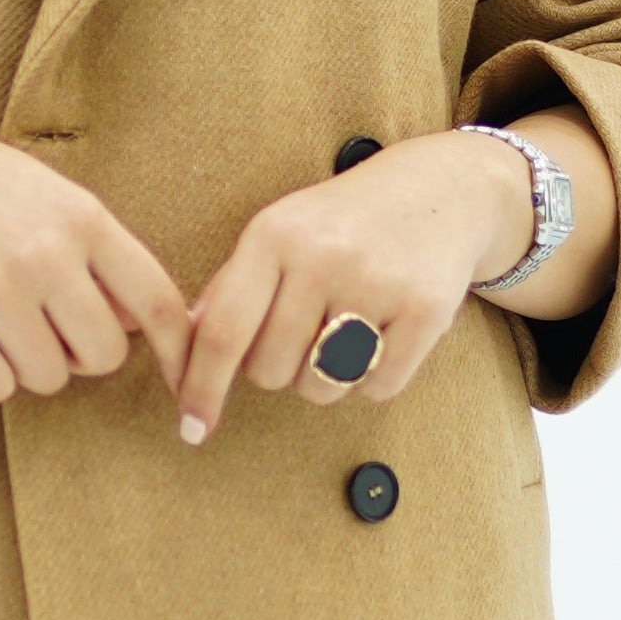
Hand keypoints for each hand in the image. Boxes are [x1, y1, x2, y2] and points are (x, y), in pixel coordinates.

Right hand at [0, 73, 189, 408]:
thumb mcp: (44, 190)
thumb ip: (96, 249)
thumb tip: (141, 323)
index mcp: (82, 217)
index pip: (158, 302)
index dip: (177, 351)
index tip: (179, 379)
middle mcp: (45, 254)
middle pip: (103, 355)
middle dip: (81, 355)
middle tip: (47, 328)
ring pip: (47, 378)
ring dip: (28, 364)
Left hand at [172, 127, 525, 446]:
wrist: (441, 190)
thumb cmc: (341, 224)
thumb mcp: (278, 234)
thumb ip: (229, 291)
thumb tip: (179, 351)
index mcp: (273, 235)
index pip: (222, 331)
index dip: (201, 388)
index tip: (191, 430)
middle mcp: (322, 255)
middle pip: (270, 372)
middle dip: (280, 366)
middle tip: (308, 328)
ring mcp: (377, 282)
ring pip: (321, 387)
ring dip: (326, 378)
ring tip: (345, 330)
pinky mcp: (426, 309)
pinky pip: (378, 388)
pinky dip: (376, 377)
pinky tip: (386, 332)